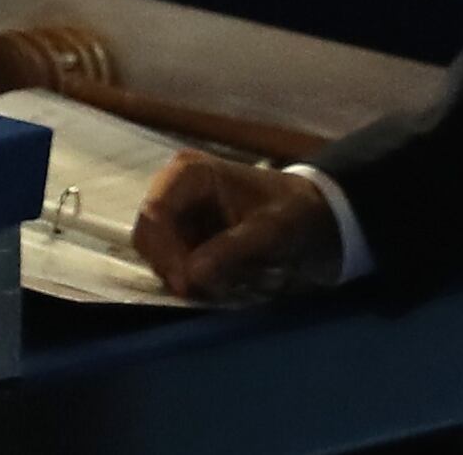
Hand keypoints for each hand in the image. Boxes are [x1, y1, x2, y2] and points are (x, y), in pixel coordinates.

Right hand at [132, 154, 341, 302]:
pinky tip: (229, 283)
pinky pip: (175, 269)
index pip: (154, 213)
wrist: (313, 218)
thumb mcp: (272, 231)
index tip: (189, 284)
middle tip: (213, 289)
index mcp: (190, 173)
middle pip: (149, 240)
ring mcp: (178, 217)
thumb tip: (191, 275)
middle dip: (178, 268)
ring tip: (231, 283)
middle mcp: (174, 191)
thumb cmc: (294, 213)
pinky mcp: (185, 240)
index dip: (165, 251)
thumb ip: (233, 250)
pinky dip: (198, 283)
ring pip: (160, 259)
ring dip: (191, 279)